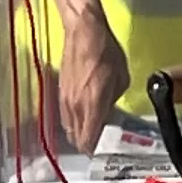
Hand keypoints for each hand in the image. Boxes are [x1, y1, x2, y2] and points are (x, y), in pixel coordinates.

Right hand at [54, 4, 127, 141]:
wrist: (83, 31)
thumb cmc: (106, 52)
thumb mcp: (121, 79)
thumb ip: (114, 101)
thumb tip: (109, 111)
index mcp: (92, 106)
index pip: (88, 141)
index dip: (96, 150)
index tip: (106, 151)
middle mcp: (75, 107)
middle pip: (77, 139)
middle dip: (88, 144)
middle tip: (101, 141)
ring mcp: (64, 100)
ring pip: (69, 129)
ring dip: (80, 133)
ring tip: (93, 129)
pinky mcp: (59, 92)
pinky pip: (65, 116)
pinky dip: (74, 121)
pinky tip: (84, 114)